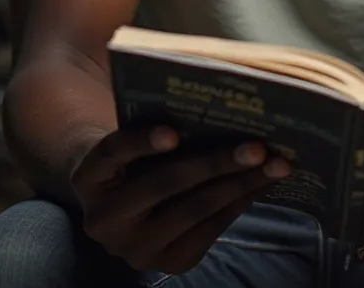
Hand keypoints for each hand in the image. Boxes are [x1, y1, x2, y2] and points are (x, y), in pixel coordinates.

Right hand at [70, 126, 290, 273]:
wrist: (119, 205)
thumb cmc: (134, 155)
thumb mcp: (130, 137)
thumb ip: (157, 123)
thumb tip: (217, 100)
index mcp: (88, 176)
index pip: (114, 152)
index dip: (143, 141)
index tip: (173, 131)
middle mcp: (104, 219)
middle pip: (164, 184)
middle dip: (215, 162)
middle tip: (256, 146)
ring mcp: (134, 249)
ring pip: (194, 210)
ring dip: (240, 184)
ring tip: (275, 164)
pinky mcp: (166, 263)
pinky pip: (209, 230)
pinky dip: (239, 202)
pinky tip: (262, 182)